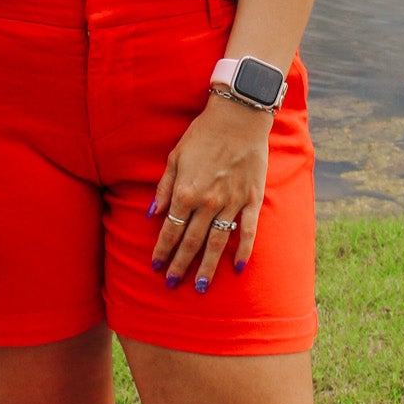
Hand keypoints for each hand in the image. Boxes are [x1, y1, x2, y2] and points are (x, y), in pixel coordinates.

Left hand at [148, 94, 272, 292]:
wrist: (238, 117)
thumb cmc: (203, 134)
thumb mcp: (175, 157)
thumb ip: (164, 188)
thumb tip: (152, 215)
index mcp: (186, 192)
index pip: (171, 230)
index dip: (162, 249)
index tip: (155, 267)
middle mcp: (207, 202)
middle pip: (191, 242)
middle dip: (180, 265)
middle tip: (172, 285)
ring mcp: (231, 203)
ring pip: (217, 243)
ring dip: (207, 267)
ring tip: (201, 287)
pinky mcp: (252, 200)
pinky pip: (248, 232)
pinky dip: (243, 252)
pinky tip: (238, 269)